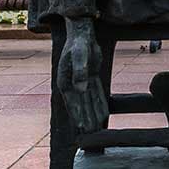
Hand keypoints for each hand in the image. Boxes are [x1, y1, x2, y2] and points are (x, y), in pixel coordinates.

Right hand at [58, 17, 108, 133]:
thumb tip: (80, 89)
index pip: (72, 102)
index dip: (77, 115)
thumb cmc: (78, 44)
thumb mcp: (79, 55)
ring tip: (97, 128)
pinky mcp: (91, 77)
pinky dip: (99, 103)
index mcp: (65, 81)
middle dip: (85, 119)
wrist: (83, 34)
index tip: (82, 127)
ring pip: (89, 101)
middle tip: (91, 134)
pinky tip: (104, 114)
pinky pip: (96, 93)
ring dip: (92, 114)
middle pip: (80, 105)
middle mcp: (72, 84)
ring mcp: (81, 81)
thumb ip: (79, 71)